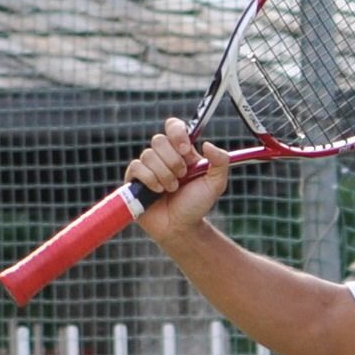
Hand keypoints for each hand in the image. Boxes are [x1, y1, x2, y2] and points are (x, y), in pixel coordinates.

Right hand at [125, 118, 230, 241]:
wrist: (181, 227)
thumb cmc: (197, 205)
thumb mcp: (216, 183)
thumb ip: (220, 161)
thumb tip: (207, 143)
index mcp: (182, 151)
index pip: (173, 127)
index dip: (177, 133)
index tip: (186, 150)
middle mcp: (163, 156)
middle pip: (159, 140)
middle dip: (173, 160)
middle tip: (182, 176)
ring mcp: (148, 166)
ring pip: (148, 154)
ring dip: (164, 174)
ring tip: (172, 189)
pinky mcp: (134, 179)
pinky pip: (136, 167)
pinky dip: (150, 179)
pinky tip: (158, 191)